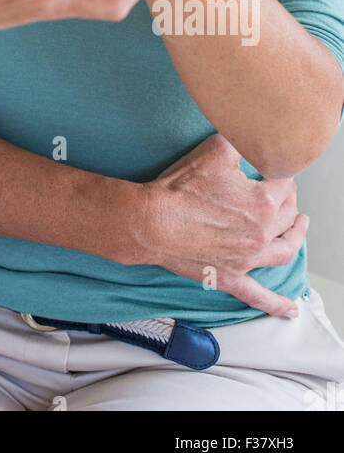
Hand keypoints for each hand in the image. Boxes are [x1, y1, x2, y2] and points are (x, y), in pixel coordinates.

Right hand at [139, 133, 306, 317]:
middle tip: (284, 192)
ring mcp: (248, 259)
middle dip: (288, 200)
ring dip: (296, 237)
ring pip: (284, 251)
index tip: (273, 169)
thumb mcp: (214, 150)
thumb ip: (240, 143)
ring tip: (299, 227)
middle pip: (287, 215)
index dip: (279, 173)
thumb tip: (250, 141)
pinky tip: (290, 310)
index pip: (284, 184)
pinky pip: (258, 295)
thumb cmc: (180, 187)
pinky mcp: (230, 276)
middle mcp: (261, 234)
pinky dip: (276, 304)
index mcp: (263, 202)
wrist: (152, 221)